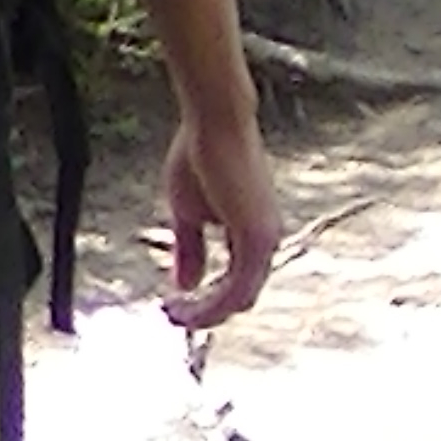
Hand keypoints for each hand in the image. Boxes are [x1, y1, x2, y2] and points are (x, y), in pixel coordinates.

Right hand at [160, 115, 281, 331]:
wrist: (215, 123)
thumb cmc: (202, 155)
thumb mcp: (188, 211)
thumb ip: (189, 249)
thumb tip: (185, 284)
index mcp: (254, 234)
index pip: (237, 282)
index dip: (206, 300)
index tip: (174, 305)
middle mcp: (267, 240)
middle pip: (241, 298)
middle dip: (205, 313)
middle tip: (173, 317)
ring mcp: (266, 240)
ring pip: (240, 298)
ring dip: (206, 313)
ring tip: (175, 315)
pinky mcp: (257, 238)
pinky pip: (236, 289)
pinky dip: (212, 304)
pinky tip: (187, 307)